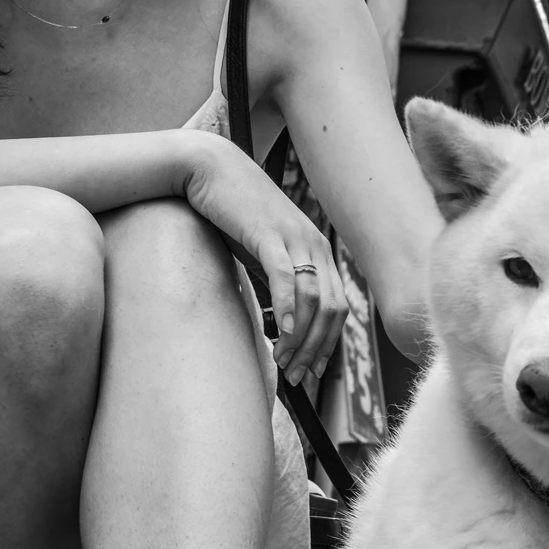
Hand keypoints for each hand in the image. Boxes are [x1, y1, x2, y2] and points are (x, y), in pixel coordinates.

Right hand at [177, 131, 348, 384]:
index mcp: (319, 253)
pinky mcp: (269, 234)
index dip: (329, 345)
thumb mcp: (263, 253)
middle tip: (298, 377)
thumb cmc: (233, 214)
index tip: (314, 372)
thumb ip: (278, 282)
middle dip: (317, 350)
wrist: (209, 170)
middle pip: (332, 311)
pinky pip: (286, 277)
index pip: (339, 309)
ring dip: (302, 337)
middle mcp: (316, 246)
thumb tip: (283, 322)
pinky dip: (287, 308)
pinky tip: (280, 332)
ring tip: (285, 362)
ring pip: (313, 299)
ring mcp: (296, 239)